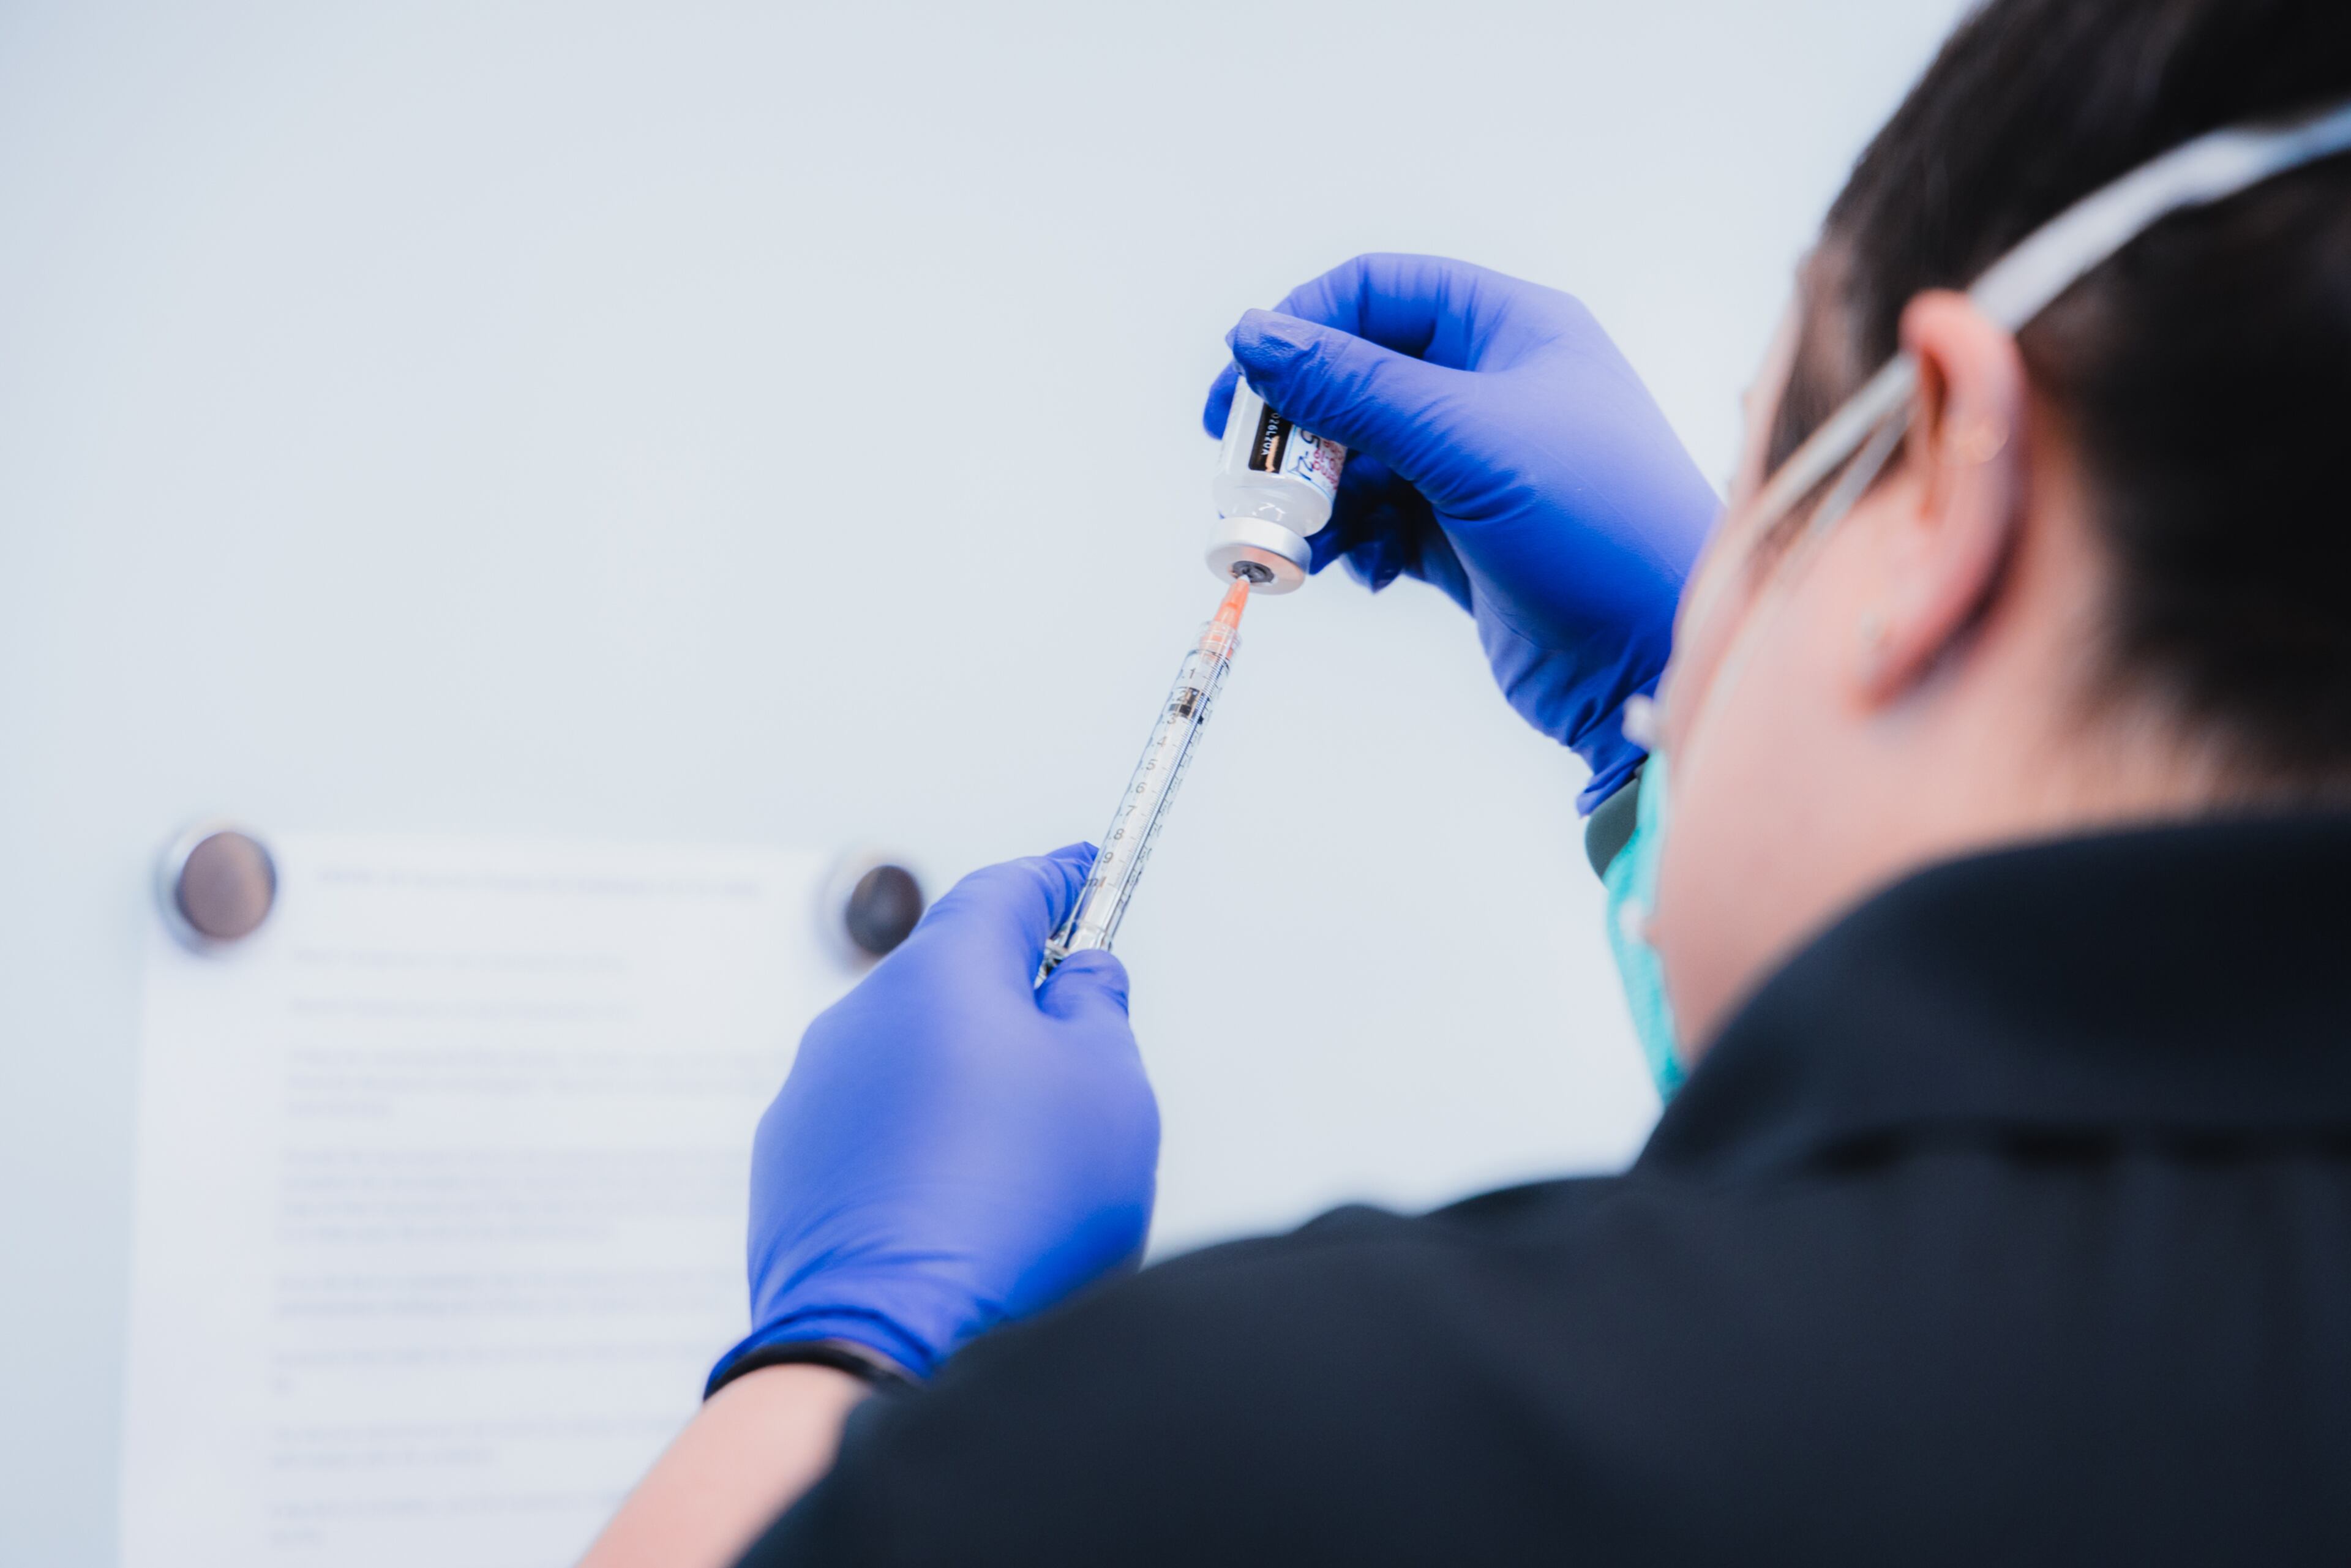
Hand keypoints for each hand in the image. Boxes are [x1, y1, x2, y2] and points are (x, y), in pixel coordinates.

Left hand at [711, 845, 1157, 1385]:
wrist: (890, 1343)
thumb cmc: (1017, 1213)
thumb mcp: (1111, 1090)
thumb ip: (1097, 1009)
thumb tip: (1077, 978)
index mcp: (941, 976)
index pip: (1004, 891)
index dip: (1055, 876)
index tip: (1083, 867)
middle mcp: (859, 1020)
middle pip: (951, 976)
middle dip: (1013, 997)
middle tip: (1076, 1042)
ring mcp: (812, 1097)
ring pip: (909, 1058)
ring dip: (964, 1081)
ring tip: (1025, 1162)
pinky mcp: (789, 1172)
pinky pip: (871, 1129)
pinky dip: (919, 1143)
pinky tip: (961, 1206)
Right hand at [1206, 254, 1718, 808]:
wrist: (1655, 659)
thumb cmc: (1592, 525)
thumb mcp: (1463, 439)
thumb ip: (1352, 386)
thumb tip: (1253, 335)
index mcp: (1511, 330)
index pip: (1378, 292)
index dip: (1301, 327)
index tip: (1240, 383)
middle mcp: (1494, 388)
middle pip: (1356, 378)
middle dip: (1296, 429)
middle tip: (1240, 472)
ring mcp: (1478, 467)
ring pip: (1360, 459)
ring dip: (1317, 498)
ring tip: (1298, 544)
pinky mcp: (1466, 541)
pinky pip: (1379, 524)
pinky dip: (1352, 544)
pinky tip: (1360, 573)